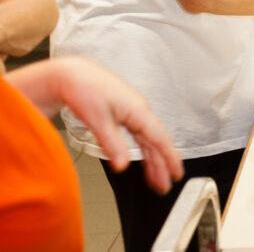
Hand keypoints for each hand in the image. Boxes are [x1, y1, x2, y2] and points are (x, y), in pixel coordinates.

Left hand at [9, 57, 183, 193]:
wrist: (72, 74)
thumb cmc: (84, 89)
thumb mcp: (97, 119)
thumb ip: (113, 143)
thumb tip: (123, 166)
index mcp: (138, 110)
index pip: (160, 138)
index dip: (170, 157)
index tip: (177, 174)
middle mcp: (140, 111)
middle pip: (156, 141)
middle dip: (162, 164)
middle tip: (166, 185)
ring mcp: (133, 112)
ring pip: (148, 139)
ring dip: (153, 159)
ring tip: (156, 179)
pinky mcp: (124, 113)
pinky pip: (140, 135)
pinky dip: (144, 149)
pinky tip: (144, 159)